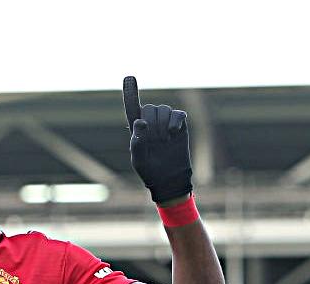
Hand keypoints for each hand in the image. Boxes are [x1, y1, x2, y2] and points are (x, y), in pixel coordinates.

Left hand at [123, 76, 192, 203]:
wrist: (169, 179)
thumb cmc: (150, 170)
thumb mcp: (139, 159)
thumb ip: (137, 141)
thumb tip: (140, 121)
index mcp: (138, 128)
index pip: (133, 107)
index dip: (131, 92)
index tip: (129, 77)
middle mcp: (151, 122)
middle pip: (150, 108)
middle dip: (151, 122)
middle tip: (155, 141)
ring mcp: (166, 123)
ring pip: (163, 109)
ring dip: (162, 124)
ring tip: (163, 141)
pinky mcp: (180, 126)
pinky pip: (178, 114)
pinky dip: (174, 121)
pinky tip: (172, 133)